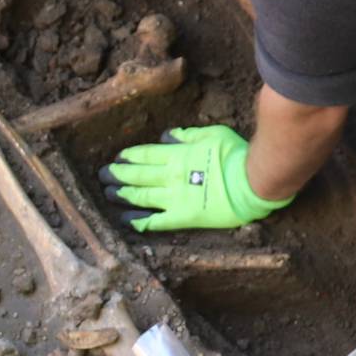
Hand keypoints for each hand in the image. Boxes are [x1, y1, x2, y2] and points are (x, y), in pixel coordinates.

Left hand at [100, 125, 290, 231]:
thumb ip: (186, 135)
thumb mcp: (212, 134)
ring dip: (122, 195)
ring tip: (108, 194)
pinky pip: (156, 221)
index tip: (117, 158)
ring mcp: (175, 198)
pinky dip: (139, 221)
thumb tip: (165, 136)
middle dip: (117, 175)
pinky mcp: (184, 218)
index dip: (128, 157)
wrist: (253, 181)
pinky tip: (126, 220)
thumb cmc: (236, 154)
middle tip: (102, 175)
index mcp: (177, 155)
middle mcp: (170, 176)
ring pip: (141, 197)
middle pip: (137, 175)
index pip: (144, 155)